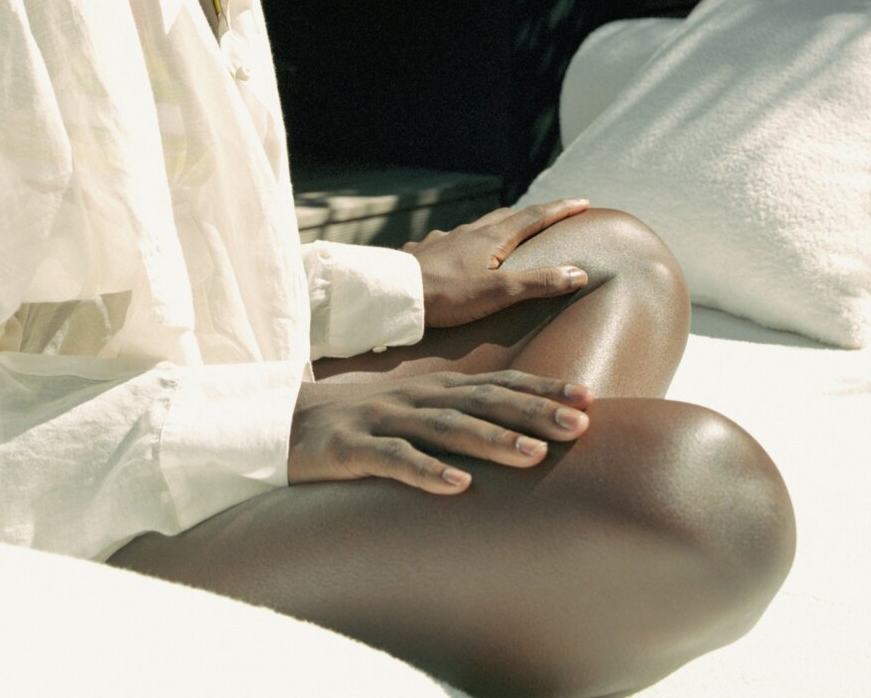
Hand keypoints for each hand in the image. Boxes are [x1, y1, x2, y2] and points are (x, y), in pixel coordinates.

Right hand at [287, 369, 593, 492]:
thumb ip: (459, 419)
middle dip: (535, 412)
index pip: (499, 384)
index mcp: (435, 389)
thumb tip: (517, 436)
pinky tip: (458, 486)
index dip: (543, 391)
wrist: (281, 423)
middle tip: (582, 425)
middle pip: (484, 401)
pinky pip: (394, 460)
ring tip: (536, 456)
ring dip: (494, 440)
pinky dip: (427, 472)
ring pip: (447, 427)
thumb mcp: (414, 416)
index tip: (589, 400)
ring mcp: (384, 419)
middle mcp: (416, 397)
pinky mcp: (353, 447)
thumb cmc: (361, 425)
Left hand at [404, 199, 591, 327]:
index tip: (583, 202)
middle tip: (546, 217)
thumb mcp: (499, 293)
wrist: (394, 294)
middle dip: (530, 216)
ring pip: (475, 228)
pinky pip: (446, 243)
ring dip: (494, 229)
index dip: (560, 210)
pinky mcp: (423, 253)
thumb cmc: (447, 295)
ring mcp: (443, 240)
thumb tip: (579, 272)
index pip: (534, 217)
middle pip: (506, 217)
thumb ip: (538, 283)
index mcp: (491, 238)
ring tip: (501, 236)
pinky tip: (452, 255)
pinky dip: (460, 245)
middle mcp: (468, 232)